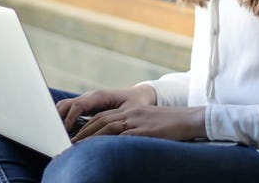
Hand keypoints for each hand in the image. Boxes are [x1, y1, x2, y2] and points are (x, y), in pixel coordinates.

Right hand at [56, 85, 156, 133]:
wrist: (138, 95)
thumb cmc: (135, 104)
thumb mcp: (130, 112)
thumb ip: (118, 120)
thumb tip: (107, 132)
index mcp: (99, 96)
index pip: (79, 105)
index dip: (70, 118)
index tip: (65, 132)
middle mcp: (90, 96)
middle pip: (67, 104)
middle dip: (58, 118)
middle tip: (55, 135)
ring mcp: (86, 99)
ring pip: (65, 105)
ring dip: (58, 118)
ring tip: (56, 135)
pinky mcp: (86, 105)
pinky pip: (69, 109)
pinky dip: (62, 118)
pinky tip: (62, 131)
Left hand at [72, 105, 205, 141]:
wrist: (189, 119)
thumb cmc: (170, 125)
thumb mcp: (148, 123)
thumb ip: (132, 128)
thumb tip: (116, 141)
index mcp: (130, 110)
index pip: (102, 116)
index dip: (86, 125)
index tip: (74, 135)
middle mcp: (131, 113)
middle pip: (100, 120)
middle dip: (83, 131)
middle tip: (69, 143)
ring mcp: (137, 121)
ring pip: (107, 126)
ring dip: (89, 137)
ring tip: (76, 146)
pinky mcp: (145, 131)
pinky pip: (122, 136)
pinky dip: (108, 142)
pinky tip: (99, 149)